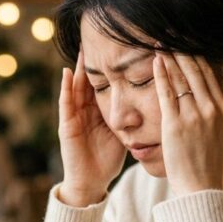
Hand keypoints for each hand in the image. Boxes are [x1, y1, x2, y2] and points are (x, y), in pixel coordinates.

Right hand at [58, 51, 126, 205]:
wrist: (92, 182)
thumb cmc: (107, 160)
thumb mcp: (123, 133)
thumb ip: (132, 117)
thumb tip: (157, 104)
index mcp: (99, 112)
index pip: (103, 84)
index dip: (108, 67)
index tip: (116, 48)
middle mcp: (85, 111)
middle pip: (88, 80)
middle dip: (91, 61)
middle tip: (94, 39)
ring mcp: (74, 117)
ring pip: (75, 87)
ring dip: (76, 68)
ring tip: (80, 49)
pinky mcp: (66, 126)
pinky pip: (65, 104)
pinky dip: (65, 88)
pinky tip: (66, 73)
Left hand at [153, 53, 222, 196]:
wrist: (200, 185)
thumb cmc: (210, 160)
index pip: (209, 74)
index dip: (197, 55)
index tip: (186, 41)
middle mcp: (210, 108)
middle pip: (195, 71)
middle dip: (182, 50)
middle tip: (170, 34)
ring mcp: (193, 115)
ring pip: (181, 78)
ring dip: (170, 57)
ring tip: (161, 43)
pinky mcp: (175, 124)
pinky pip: (167, 93)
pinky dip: (161, 75)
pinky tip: (156, 62)